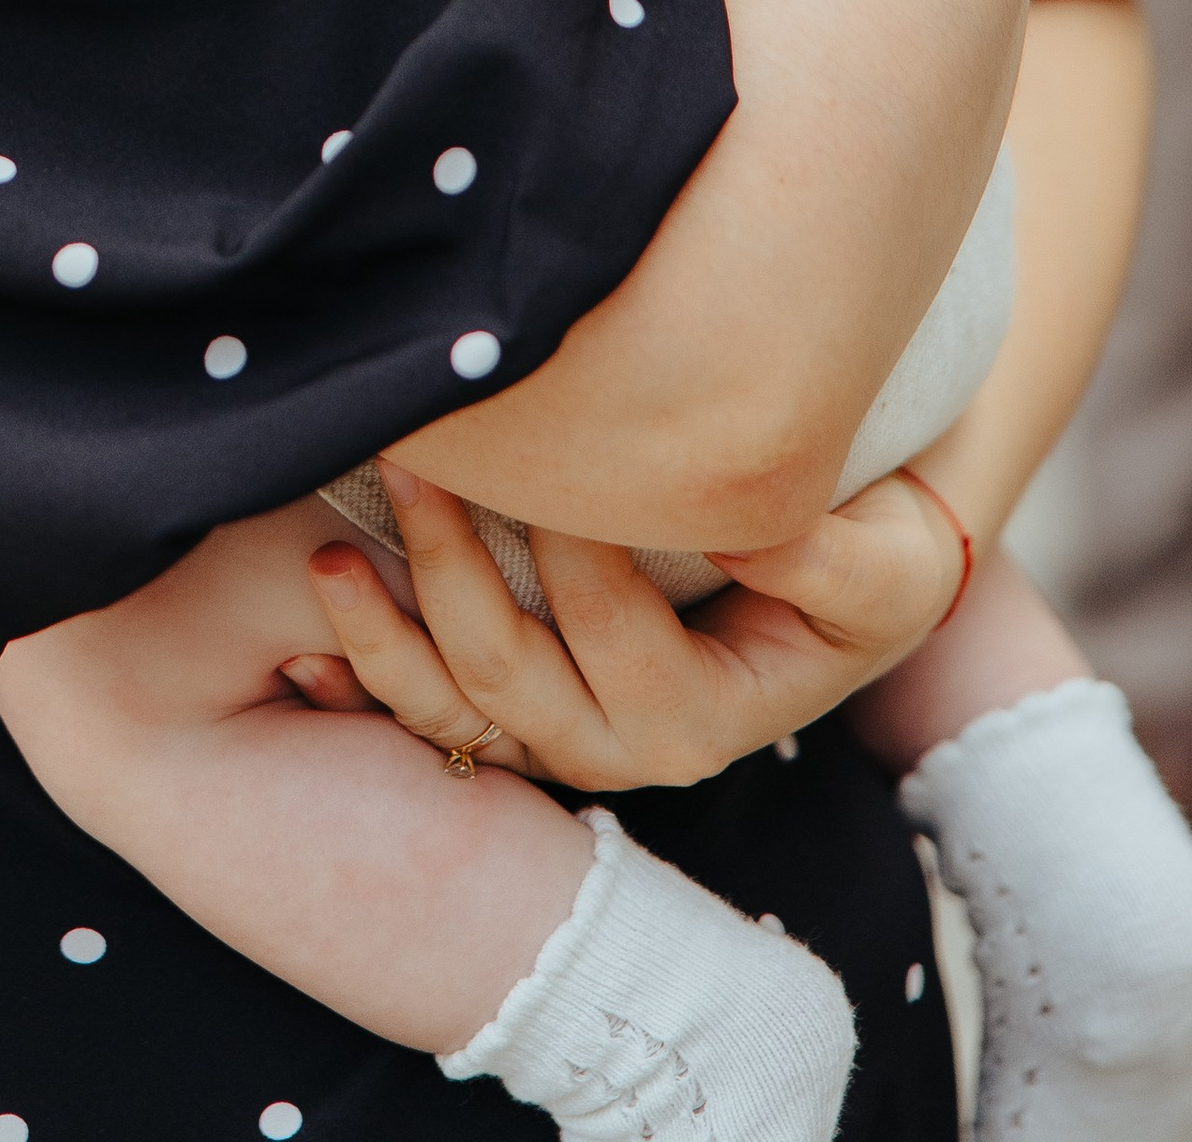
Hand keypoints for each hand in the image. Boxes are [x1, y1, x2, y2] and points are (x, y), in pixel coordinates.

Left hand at [296, 457, 965, 794]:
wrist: (843, 559)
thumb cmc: (869, 551)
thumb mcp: (887, 565)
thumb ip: (819, 560)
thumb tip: (735, 531)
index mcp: (701, 723)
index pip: (616, 631)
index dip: (576, 544)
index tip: (545, 446)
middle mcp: (618, 745)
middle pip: (509, 678)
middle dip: (450, 570)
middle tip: (411, 462)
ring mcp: (557, 730)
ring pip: (452, 706)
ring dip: (384, 633)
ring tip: (325, 557)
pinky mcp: (513, 705)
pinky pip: (426, 712)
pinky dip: (366, 675)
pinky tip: (305, 634)